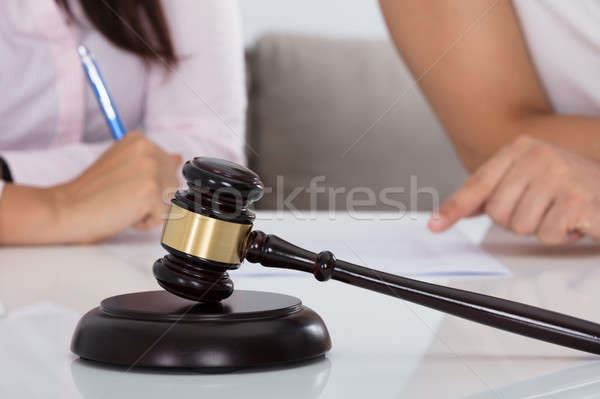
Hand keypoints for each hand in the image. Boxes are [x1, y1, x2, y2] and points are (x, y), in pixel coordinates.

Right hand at [50, 132, 181, 242]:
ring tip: (123, 204)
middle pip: (173, 183)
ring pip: (170, 199)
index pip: (169, 166)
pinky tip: (123, 214)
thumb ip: (150, 161)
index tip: (124, 185)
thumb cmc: (91, 192)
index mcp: (140, 140)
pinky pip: (163, 216)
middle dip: (153, 196)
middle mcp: (148, 149)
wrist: (65, 208)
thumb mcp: (122, 166)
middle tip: (122, 196)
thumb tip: (179, 158)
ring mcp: (150, 170)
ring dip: (150, 209)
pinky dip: (145, 222)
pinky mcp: (150, 192)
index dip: (149, 183)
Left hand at [428, 136, 599, 244]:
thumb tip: (457, 210)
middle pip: (496, 212)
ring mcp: (559, 174)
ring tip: (560, 212)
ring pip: (520, 225)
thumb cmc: (570, 185)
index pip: (478, 184)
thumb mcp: (529, 179)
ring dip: (541, 228)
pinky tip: (575, 221)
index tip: (435, 226)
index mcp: (520, 148)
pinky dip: (560, 236)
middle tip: (543, 209)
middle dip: (518, 220)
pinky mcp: (577, 198)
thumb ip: (494, 191)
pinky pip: (546, 235)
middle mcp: (538, 155)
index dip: (455, 208)